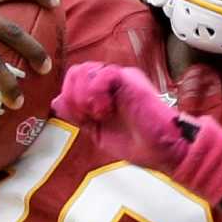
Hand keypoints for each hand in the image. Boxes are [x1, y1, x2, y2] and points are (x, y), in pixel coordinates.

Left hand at [53, 62, 221, 206]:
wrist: (164, 150)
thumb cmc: (139, 143)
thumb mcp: (98, 132)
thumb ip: (79, 116)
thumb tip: (57, 101)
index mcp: (104, 93)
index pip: (73, 81)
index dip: (70, 100)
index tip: (84, 119)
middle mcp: (112, 82)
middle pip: (75, 73)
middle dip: (73, 97)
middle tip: (89, 116)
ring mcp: (121, 78)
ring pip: (84, 72)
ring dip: (84, 97)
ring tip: (100, 114)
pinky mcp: (129, 79)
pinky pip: (101, 75)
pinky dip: (95, 95)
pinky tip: (106, 111)